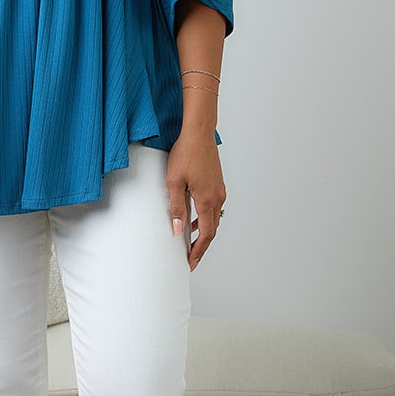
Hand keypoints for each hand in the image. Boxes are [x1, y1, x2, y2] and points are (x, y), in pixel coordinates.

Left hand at [166, 132, 225, 270]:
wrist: (199, 133)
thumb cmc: (186, 153)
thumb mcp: (174, 182)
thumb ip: (177, 207)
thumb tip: (178, 230)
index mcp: (207, 200)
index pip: (206, 234)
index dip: (198, 251)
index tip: (191, 262)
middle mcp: (218, 197)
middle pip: (212, 230)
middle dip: (202, 246)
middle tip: (191, 259)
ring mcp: (220, 190)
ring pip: (214, 219)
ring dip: (204, 232)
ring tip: (191, 242)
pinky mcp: (218, 184)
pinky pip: (214, 208)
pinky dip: (205, 219)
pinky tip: (194, 218)